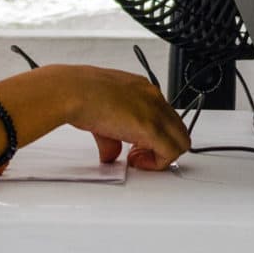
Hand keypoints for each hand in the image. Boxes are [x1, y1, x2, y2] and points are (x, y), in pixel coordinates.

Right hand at [62, 67, 191, 170]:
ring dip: (161, 155)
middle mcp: (154, 98)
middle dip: (161, 147)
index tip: (137, 145)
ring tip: (135, 158)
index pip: (166, 117)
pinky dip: (157, 163)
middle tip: (137, 154)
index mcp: (143, 89)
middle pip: (178, 130)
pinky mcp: (150, 128)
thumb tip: (111, 153)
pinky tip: (135, 161)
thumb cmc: (79, 93)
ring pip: (181, 142)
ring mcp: (155, 112)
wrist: (72, 91)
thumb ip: (112, 137)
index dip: (154, 136)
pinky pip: (170, 153)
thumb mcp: (102, 114)